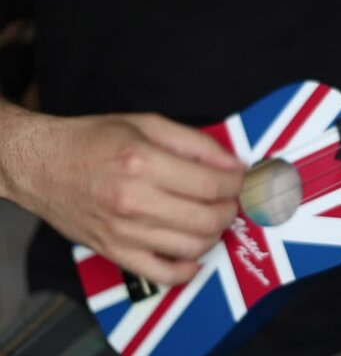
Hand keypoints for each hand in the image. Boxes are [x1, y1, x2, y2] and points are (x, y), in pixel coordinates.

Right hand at [7, 113, 243, 283]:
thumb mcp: (146, 124)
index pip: (213, 184)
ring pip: (194, 246)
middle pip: (210, 218)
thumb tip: (232, 162)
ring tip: (210, 217)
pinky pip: (164, 274)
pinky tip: (192, 251)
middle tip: (229, 198)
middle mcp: (134, 201)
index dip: (238, 183)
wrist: (41, 166)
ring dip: (215, 233)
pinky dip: (188, 268)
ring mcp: (125, 232)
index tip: (241, 179)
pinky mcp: (116, 253)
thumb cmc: (93, 142)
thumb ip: (195, 142)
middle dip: (231, 208)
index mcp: (143, 163)